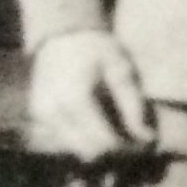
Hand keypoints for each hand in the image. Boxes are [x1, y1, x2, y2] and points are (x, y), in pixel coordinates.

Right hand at [28, 30, 156, 164]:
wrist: (62, 34)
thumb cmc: (97, 49)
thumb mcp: (122, 70)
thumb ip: (133, 105)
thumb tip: (147, 138)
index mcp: (75, 100)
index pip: (103, 143)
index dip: (127, 149)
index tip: (144, 142)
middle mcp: (53, 112)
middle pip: (88, 152)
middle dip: (113, 152)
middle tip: (133, 140)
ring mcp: (42, 115)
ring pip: (75, 149)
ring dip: (97, 147)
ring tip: (118, 130)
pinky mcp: (39, 115)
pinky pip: (65, 138)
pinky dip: (83, 138)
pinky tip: (99, 123)